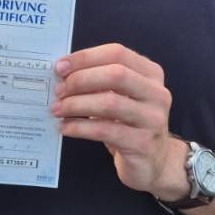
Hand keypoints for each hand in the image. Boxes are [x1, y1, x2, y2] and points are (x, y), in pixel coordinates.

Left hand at [50, 43, 182, 196]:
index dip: (86, 57)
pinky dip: (80, 127)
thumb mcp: (121, 96)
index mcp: (151, 73)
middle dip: (81, 80)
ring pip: (110, 103)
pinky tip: (65, 128)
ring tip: (57, 109)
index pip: (117, 53)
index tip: (60, 67)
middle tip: (59, 91)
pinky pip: (105, 131)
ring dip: (77, 104)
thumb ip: (100, 81)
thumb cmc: (129, 123)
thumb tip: (63, 72)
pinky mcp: (143, 144)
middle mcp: (157, 93)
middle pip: (116, 75)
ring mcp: (153, 119)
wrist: (154, 161)